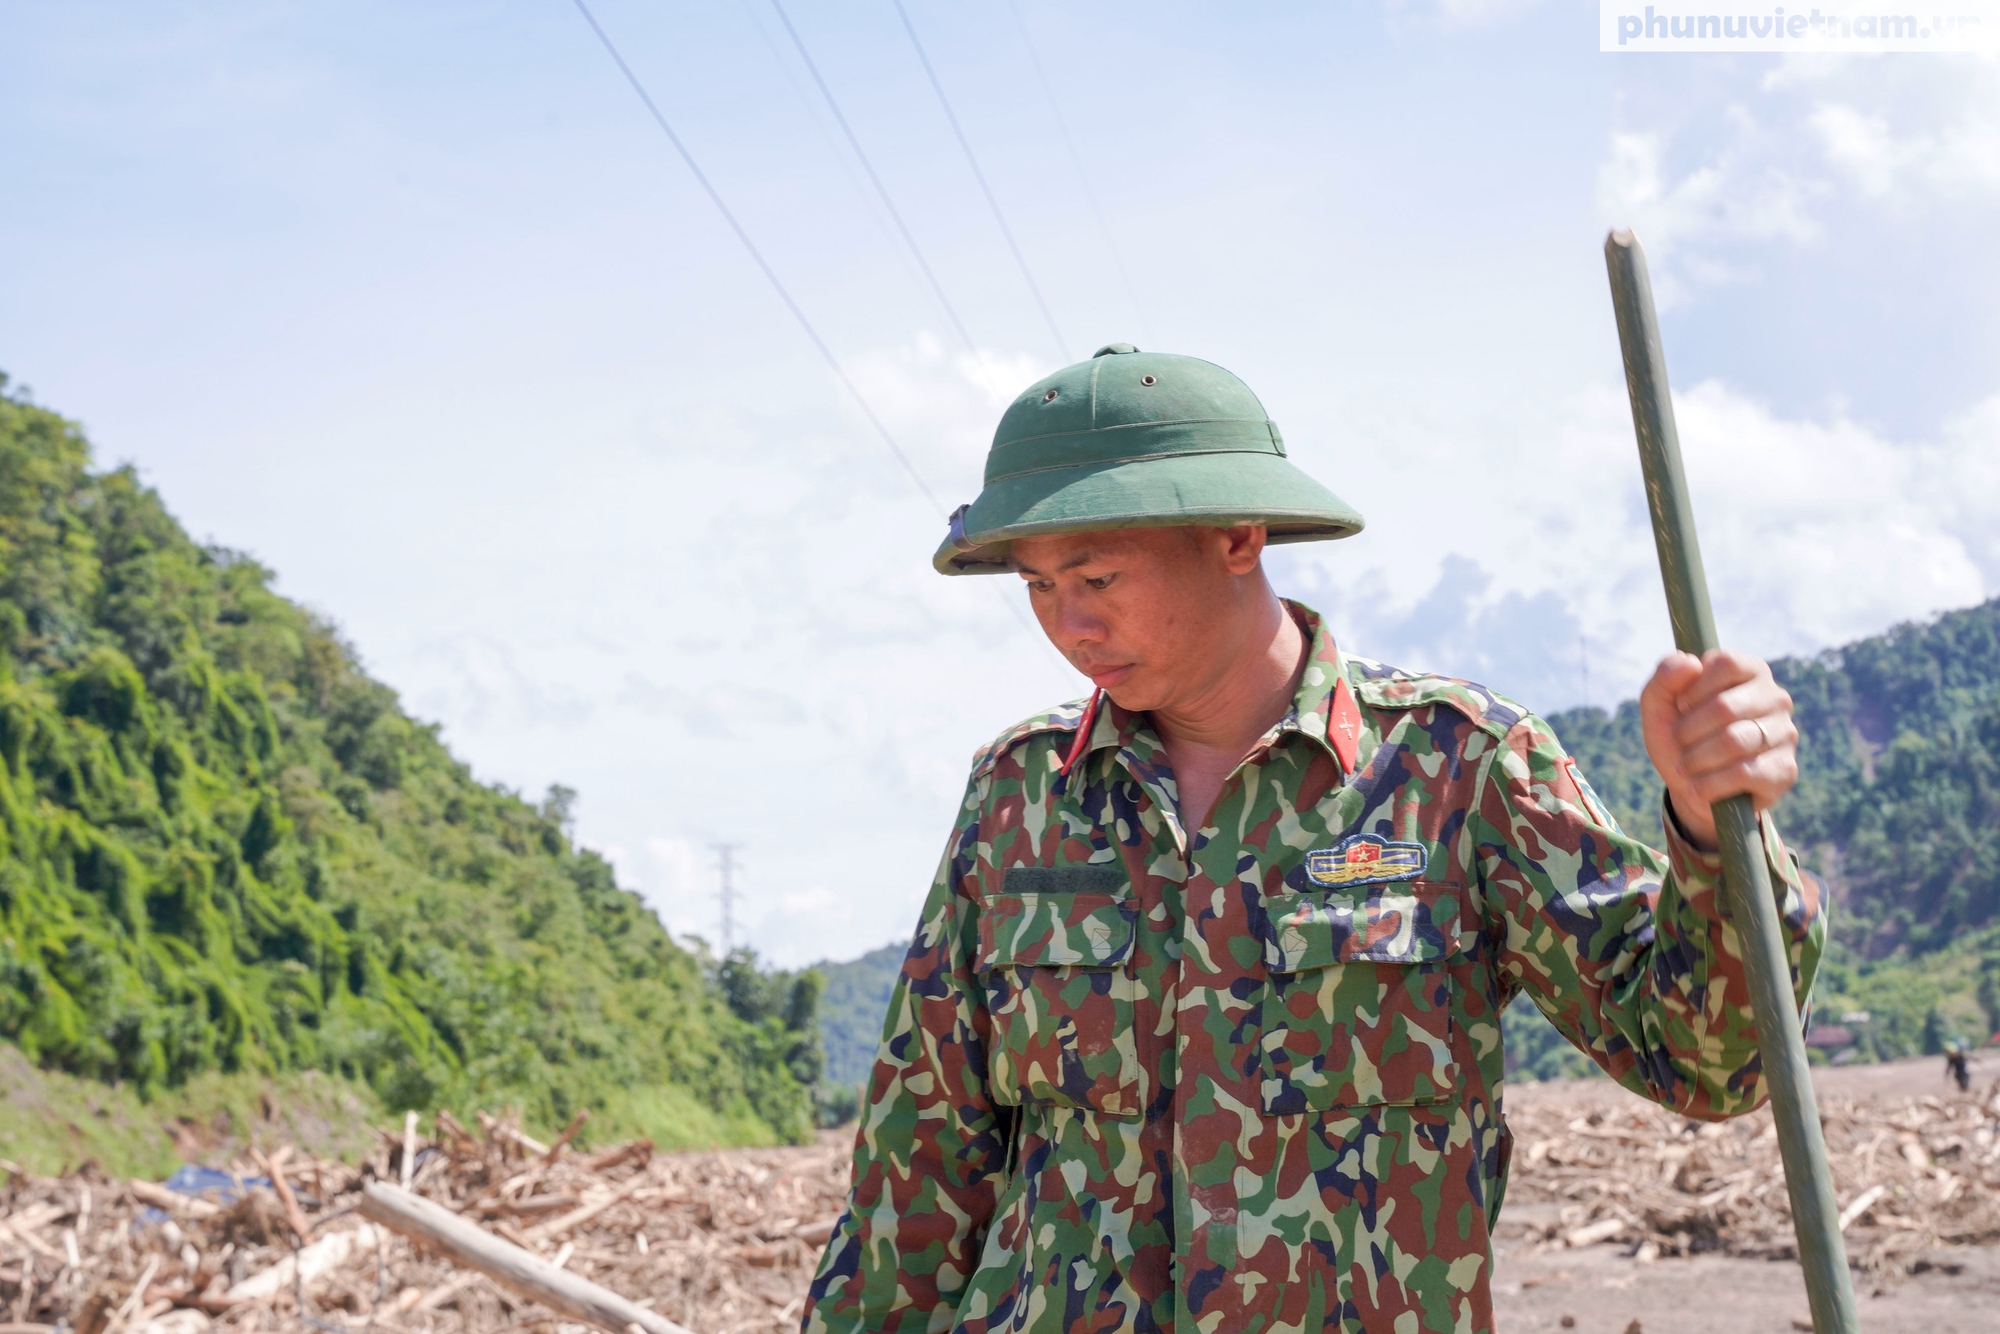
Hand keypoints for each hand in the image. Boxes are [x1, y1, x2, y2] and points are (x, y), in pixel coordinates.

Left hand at [1638, 649, 1797, 851]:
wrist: (1693, 788)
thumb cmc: (1679, 738)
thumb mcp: (1659, 705)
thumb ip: (1665, 676)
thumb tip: (1691, 662)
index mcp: (1750, 671)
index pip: (1725, 664)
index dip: (1692, 689)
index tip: (1681, 707)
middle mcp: (1776, 697)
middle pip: (1725, 707)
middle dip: (1687, 731)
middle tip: (1679, 743)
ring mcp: (1785, 733)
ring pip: (1734, 741)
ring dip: (1695, 760)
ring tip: (1685, 767)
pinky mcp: (1785, 769)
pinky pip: (1743, 773)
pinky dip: (1709, 784)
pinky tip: (1699, 787)